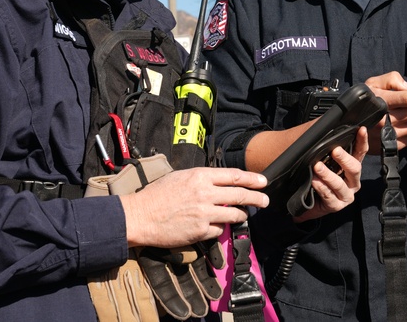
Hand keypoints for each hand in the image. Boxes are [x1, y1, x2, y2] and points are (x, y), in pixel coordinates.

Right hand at [122, 167, 268, 247]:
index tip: (262, 181)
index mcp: (200, 176)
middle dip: (257, 198)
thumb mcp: (180, 177)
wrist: (141, 216)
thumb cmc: (157, 195)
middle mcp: (205, 194)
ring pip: (234, 214)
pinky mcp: (200, 231)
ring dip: (241, 214)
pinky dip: (220, 228)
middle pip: (240, 195)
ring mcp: (204, 213)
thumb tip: (219, 181)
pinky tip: (216, 226)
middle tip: (265, 200)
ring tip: (243, 214)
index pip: (234, 176)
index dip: (252, 179)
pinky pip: (219, 230)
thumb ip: (201, 178)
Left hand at [294, 126, 367, 222]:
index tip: (361, 130)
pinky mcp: (336, 206)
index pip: (360, 152)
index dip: (362, 141)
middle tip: (334, 151)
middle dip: (344, 159)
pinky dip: (321, 187)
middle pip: (354, 168)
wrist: (301, 197)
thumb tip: (329, 122)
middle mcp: (352, 181)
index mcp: (351, 166)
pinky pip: (329, 196)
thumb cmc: (314, 173)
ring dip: (328, 174)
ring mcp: (345, 194)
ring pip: (340, 184)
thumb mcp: (320, 155)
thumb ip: (326, 140)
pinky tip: (314, 181)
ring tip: (317, 167)